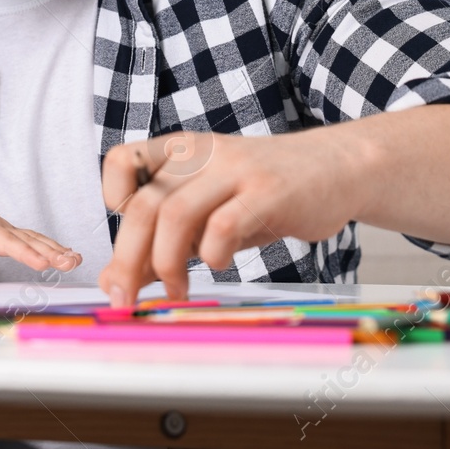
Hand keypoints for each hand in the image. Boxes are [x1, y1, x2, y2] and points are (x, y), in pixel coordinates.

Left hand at [0, 172, 82, 272]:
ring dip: (56, 249)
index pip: (7, 242)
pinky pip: (31, 238)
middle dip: (52, 252)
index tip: (43, 263)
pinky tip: (64, 253)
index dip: (25, 253)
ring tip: (77, 260)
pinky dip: (49, 245)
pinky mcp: (5, 230)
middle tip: (72, 263)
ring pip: (35, 238)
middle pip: (29, 240)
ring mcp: (4, 227)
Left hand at [98, 130, 361, 304]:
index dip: (112, 199)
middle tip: (126, 298)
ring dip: (165, 264)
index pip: (120, 161)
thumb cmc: (263, 194)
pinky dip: (211, 255)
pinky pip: (223, 225)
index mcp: (180, 150)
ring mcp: (234, 169)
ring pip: (174, 214)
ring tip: (176, 291)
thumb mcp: (208, 210)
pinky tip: (219, 265)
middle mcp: (201, 153)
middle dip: (127, 259)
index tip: (129, 237)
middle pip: (143, 204)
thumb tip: (114, 281)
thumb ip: (162, 240)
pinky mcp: (267, 191)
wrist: (336, 167)